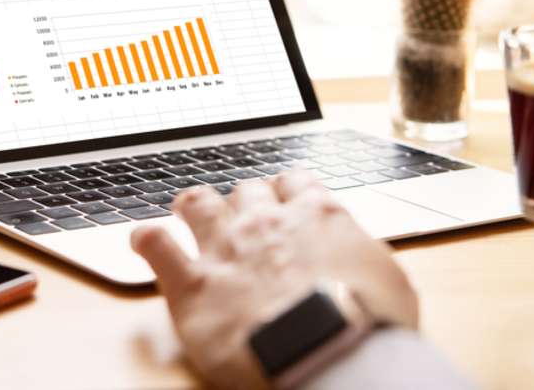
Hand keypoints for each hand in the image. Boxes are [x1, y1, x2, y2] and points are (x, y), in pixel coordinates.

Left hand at [130, 171, 418, 388]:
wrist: (327, 350)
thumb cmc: (369, 324)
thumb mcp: (391, 283)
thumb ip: (368, 262)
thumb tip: (366, 269)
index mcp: (318, 215)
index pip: (295, 181)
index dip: (286, 191)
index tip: (283, 200)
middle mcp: (267, 222)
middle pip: (245, 190)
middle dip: (243, 202)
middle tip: (241, 220)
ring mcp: (226, 248)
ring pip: (198, 203)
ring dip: (193, 205)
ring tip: (187, 209)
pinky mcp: (192, 284)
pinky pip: (157, 245)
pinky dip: (146, 239)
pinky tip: (143, 240)